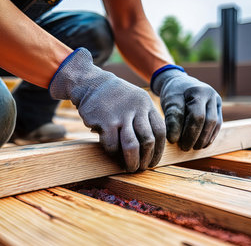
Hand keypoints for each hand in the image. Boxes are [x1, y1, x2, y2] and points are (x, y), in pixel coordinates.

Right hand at [49, 48, 165, 171]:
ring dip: (132, 161)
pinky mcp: (105, 121)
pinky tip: (112, 154)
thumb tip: (153, 147)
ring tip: (130, 168)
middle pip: (148, 140)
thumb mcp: (135, 100)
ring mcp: (120, 115)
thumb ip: (145, 118)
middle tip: (142, 168)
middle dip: (146, 158)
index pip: (160, 131)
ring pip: (132, 146)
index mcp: (146, 104)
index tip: (153, 161)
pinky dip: (113, 153)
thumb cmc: (114, 97)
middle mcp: (136, 109)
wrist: (90, 83)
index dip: (158, 150)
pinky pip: (112, 145)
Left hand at [151, 67, 221, 150]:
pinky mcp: (218, 108)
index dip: (188, 132)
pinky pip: (217, 125)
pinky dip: (209, 136)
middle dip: (197, 137)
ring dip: (204, 139)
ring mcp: (217, 101)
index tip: (175, 142)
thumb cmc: (173, 93)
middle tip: (184, 148)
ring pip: (215, 124)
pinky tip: (200, 144)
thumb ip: (172, 119)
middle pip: (209, 121)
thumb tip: (174, 139)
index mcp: (199, 91)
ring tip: (192, 147)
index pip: (197, 116)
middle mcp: (212, 95)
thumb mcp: (169, 102)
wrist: (180, 83)